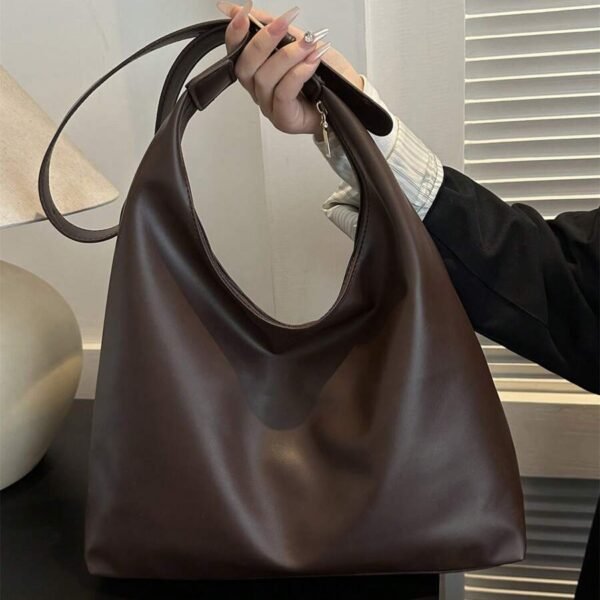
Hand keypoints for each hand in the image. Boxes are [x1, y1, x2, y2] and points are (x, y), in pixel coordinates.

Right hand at [216, 1, 362, 137]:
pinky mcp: (284, 119)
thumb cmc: (325, 73)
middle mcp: (260, 90)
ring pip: (266, 79)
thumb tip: (246, 9)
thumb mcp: (299, 40)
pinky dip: (297, 74)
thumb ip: (274, 26)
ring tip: (308, 44)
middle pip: (246, 67)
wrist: (348, 94)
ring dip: (287, 56)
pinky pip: (283, 94)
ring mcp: (270, 106)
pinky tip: (311, 62)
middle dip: (263, 41)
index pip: (236, 53)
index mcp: (257, 71)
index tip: (244, 14)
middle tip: (283, 23)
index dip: (235, 33)